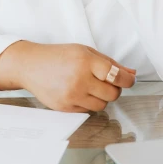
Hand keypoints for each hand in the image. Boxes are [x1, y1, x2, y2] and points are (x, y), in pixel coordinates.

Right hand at [18, 42, 135, 111]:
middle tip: (106, 82)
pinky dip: (88, 103)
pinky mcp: (65, 108)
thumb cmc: (59, 56)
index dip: (127, 80)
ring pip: (102, 105)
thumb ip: (109, 63)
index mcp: (85, 61)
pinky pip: (88, 111)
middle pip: (112, 94)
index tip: (129, 80)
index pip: (116, 76)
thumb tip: (131, 74)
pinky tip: (78, 92)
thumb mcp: (84, 51)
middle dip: (113, 89)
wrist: (31, 66)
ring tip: (90, 87)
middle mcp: (79, 79)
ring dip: (101, 97)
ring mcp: (72, 95)